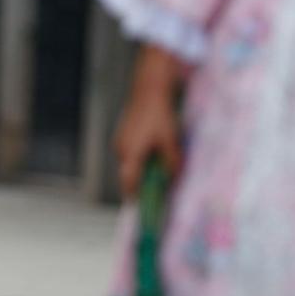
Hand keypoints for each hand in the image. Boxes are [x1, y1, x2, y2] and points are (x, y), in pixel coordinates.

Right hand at [115, 46, 186, 194]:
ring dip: (143, 168)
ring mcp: (121, 138)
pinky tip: (156, 152)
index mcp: (129, 154)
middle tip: (158, 189)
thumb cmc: (159, 115)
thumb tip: (173, 178)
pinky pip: (131, 150)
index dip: (135, 197)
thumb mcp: (170, 141)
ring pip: (131, 162)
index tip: (142, 208)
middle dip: (142, 182)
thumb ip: (171, 163)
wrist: (149, 87)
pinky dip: (141, 156)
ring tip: (160, 170)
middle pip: (129, 174)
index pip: (128, 184)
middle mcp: (121, 148)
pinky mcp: (125, 131)